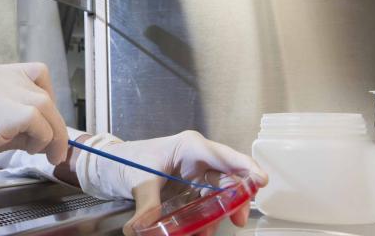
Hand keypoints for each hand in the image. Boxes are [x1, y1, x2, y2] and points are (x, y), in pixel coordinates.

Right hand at [0, 63, 68, 201]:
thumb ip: (16, 116)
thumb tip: (52, 130)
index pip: (34, 74)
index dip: (47, 100)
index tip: (45, 126)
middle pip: (42, 90)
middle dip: (54, 122)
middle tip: (50, 149)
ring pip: (44, 104)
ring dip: (53, 133)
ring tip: (44, 153)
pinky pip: (36, 119)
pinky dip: (44, 138)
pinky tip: (32, 152)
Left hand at [75, 131, 267, 235]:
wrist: (113, 165)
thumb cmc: (128, 160)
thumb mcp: (139, 181)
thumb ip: (146, 205)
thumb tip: (140, 229)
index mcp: (190, 147)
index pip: (225, 155)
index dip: (246, 167)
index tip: (261, 181)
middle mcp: (199, 158)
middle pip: (229, 177)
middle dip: (238, 199)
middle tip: (239, 220)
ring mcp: (197, 173)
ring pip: (221, 193)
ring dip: (221, 213)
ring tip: (208, 232)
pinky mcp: (191, 187)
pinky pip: (208, 203)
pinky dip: (207, 218)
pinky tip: (201, 231)